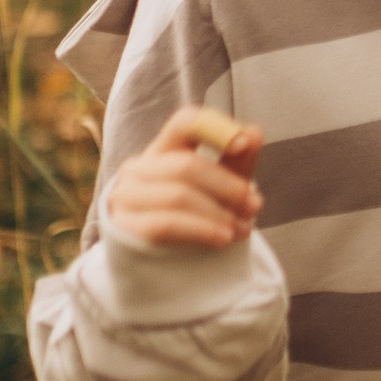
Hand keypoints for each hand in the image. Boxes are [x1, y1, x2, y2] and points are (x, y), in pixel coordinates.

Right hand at [104, 107, 262, 250]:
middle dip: (226, 186)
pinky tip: (222, 239)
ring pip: (177, 196)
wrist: (170, 258)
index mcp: (164, 148)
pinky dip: (200, 230)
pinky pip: (165, 225)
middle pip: (185, 165)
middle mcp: (138, 167)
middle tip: (255, 205)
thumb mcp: (222, 183)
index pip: (184, 123)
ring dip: (216, 213)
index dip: (214, 129)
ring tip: (243, 228)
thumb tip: (254, 133)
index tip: (243, 146)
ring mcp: (126, 196)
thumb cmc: (198, 210)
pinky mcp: (125, 226)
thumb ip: (238, 160)